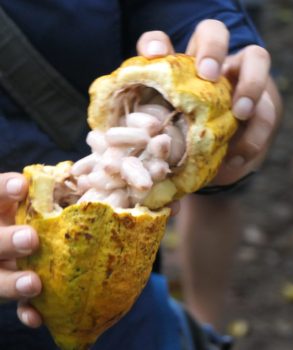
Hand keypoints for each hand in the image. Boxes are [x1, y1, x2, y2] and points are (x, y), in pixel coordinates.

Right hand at [0, 173, 41, 326]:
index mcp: (2, 210)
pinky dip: (25, 311)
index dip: (3, 190)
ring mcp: (1, 264)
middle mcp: (0, 235)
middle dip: (6, 241)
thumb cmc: (45, 213)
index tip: (21, 186)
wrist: (32, 236)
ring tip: (34, 284)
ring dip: (11, 283)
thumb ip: (48, 192)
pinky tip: (37, 316)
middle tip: (30, 240)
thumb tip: (75, 175)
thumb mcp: (40, 200)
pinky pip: (14, 303)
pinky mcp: (11, 285)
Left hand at [136, 20, 281, 184]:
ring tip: (240, 114)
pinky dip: (255, 134)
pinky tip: (237, 157)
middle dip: (213, 48)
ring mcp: (240, 82)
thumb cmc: (190, 152)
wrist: (219, 167)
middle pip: (214, 32)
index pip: (161, 44)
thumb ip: (158, 132)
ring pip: (256, 59)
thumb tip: (136, 134)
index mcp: (179, 75)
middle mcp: (210, 69)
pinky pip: (268, 109)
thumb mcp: (170, 143)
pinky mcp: (264, 105)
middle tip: (209, 75)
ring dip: (250, 85)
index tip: (155, 55)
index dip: (156, 44)